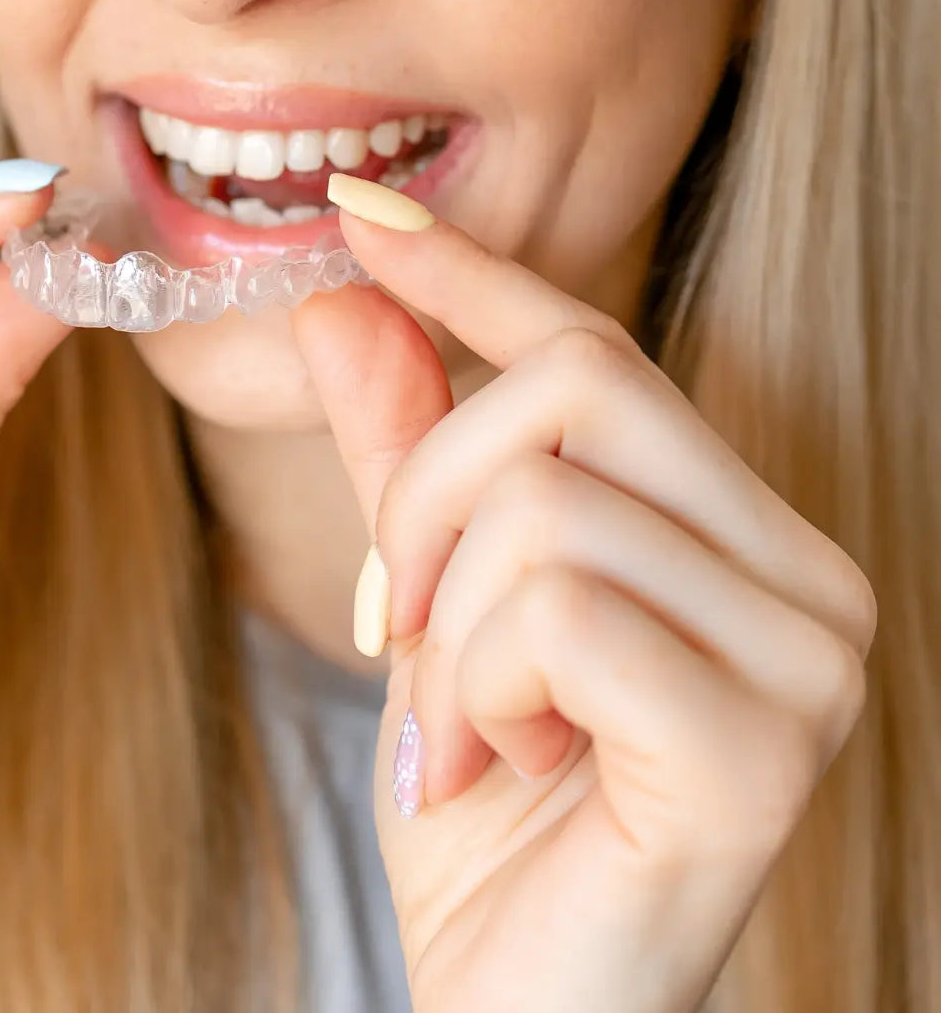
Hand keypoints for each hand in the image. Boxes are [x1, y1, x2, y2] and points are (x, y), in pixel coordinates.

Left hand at [292, 190, 874, 1012]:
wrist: (521, 1005)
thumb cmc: (486, 812)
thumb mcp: (429, 609)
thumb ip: (401, 453)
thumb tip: (346, 303)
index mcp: (729, 530)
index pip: (591, 350)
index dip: (472, 275)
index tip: (362, 219)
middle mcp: (804, 572)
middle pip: (572, 391)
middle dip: (426, 498)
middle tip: (400, 624)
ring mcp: (807, 657)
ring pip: (546, 505)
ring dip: (447, 628)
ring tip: (463, 729)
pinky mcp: (765, 746)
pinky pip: (558, 615)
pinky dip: (477, 693)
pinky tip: (502, 770)